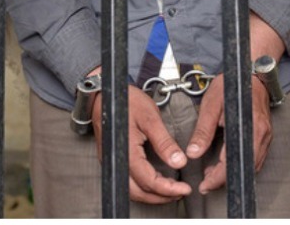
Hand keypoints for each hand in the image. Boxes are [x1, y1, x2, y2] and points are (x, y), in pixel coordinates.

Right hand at [91, 84, 192, 203]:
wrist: (104, 94)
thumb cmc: (125, 101)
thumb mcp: (150, 117)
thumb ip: (164, 142)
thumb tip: (179, 161)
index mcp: (126, 152)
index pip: (148, 180)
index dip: (168, 188)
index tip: (184, 189)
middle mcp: (117, 161)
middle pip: (138, 192)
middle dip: (161, 197)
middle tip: (180, 192)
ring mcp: (113, 161)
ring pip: (131, 190)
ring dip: (151, 195)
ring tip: (170, 190)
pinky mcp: (114, 159)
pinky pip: (127, 181)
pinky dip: (142, 187)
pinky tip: (155, 181)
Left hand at [185, 11, 281, 194]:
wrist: (251, 73)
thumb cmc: (232, 86)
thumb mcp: (211, 105)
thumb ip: (203, 130)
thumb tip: (193, 153)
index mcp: (249, 128)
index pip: (233, 162)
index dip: (218, 178)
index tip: (204, 185)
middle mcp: (261, 135)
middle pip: (244, 168)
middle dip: (224, 179)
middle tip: (205, 183)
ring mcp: (266, 136)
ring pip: (251, 165)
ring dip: (232, 173)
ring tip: (212, 174)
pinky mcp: (265, 135)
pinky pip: (255, 157)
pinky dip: (240, 164)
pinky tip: (226, 163)